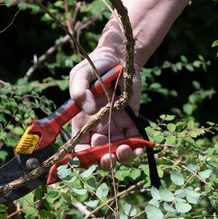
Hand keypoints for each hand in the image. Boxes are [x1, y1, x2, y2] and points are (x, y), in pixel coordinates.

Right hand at [69, 49, 143, 169]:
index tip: (87, 160)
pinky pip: (135, 141)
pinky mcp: (132, 122)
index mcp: (82, 122)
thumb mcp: (80, 74)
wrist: (120, 57)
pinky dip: (137, 148)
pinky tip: (138, 147)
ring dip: (121, 157)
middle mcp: (98, 128)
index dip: (82, 158)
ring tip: (123, 149)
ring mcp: (116, 126)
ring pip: (117, 151)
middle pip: (99, 154)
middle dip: (103, 161)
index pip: (79, 147)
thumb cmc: (96, 65)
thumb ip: (79, 90)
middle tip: (108, 157)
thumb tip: (89, 110)